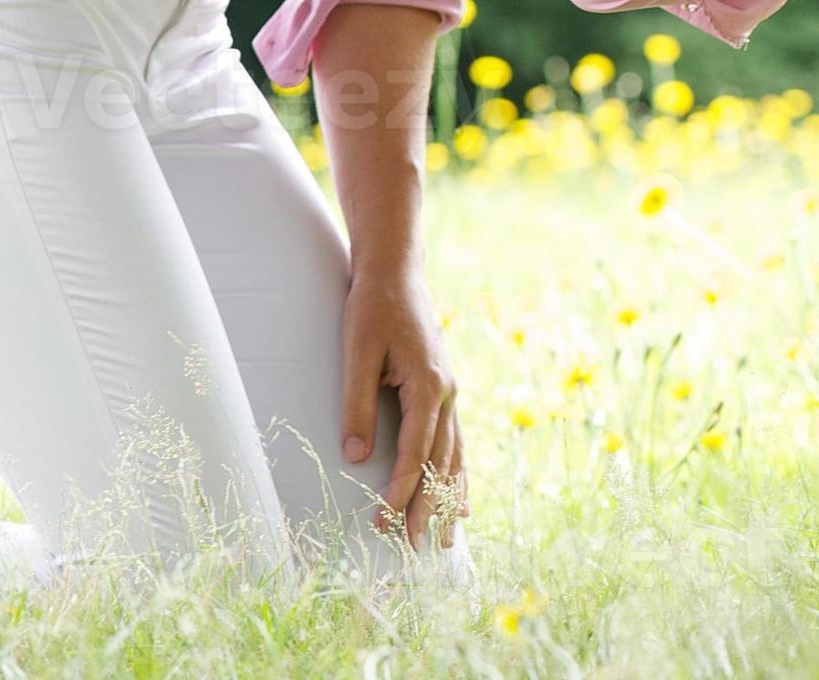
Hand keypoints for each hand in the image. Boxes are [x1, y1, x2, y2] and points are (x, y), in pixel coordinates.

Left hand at [341, 260, 462, 551]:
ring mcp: (449, 391)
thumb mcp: (356, 353)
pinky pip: (455, 440)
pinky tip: (462, 497)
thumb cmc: (371, 308)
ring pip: (454, 454)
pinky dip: (458, 472)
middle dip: (431, 507)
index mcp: (428, 384)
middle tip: (421, 549)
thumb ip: (356, 405)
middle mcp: (446, 392)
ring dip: (450, 497)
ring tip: (448, 536)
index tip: (385, 522)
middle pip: (441, 461)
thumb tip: (356, 457)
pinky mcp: (443, 389)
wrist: (394, 270)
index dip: (400, 490)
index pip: (414, 452)